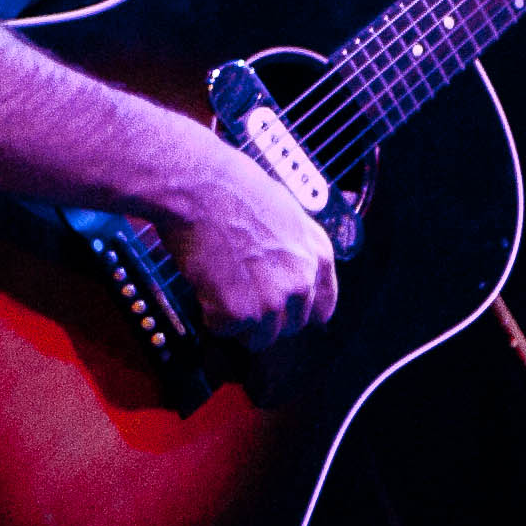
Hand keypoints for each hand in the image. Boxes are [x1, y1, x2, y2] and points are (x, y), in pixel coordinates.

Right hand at [165, 140, 339, 344]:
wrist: (203, 187)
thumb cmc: (235, 190)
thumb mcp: (287, 214)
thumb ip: (295, 248)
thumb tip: (288, 270)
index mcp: (317, 256)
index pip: (322, 308)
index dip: (299, 311)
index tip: (283, 312)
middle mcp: (301, 282)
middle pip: (289, 327)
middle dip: (265, 318)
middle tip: (239, 292)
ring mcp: (272, 300)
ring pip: (259, 338)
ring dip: (238, 322)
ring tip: (220, 286)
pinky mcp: (239, 312)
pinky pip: (225, 331)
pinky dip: (211, 316)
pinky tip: (206, 286)